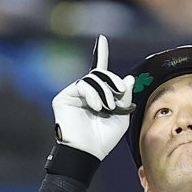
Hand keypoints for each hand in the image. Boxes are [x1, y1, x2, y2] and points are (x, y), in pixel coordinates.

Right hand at [51, 35, 134, 160]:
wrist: (89, 152)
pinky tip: (96, 106)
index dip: (100, 54)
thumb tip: (128, 79)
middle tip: (119, 96)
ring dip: (105, 91)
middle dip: (113, 82)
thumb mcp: (122, 116)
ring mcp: (73, 95)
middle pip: (101, 73)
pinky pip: (82, 85)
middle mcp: (85, 93)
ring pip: (93, 78)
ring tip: (107, 107)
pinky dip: (93, 94)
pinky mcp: (63, 98)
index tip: (102, 40)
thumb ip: (125, 97)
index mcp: (98, 95)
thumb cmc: (104, 138)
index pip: (99, 71)